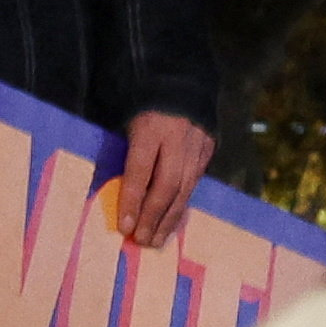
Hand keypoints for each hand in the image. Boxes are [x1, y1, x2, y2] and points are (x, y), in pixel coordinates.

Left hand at [110, 112, 213, 249]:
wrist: (182, 85)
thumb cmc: (143, 109)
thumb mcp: (127, 124)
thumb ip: (124, 155)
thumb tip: (117, 197)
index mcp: (151, 127)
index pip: (141, 169)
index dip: (133, 199)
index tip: (125, 226)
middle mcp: (178, 138)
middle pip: (167, 184)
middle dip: (153, 216)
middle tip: (141, 240)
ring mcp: (197, 145)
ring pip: (185, 189)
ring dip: (169, 219)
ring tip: (155, 241)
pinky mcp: (208, 151)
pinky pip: (194, 185)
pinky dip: (181, 207)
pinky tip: (171, 224)